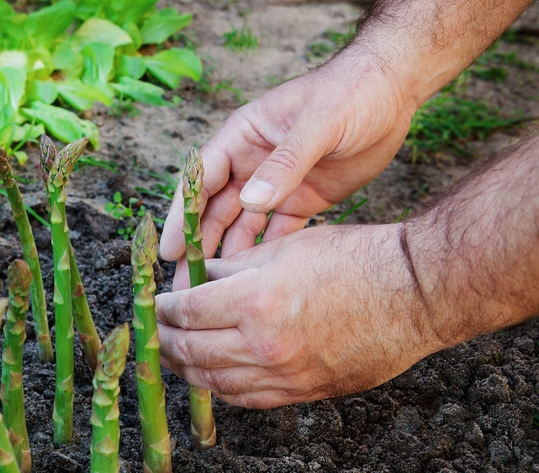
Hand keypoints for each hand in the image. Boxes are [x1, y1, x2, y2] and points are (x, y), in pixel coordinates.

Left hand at [155, 224, 440, 407]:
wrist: (416, 294)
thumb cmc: (356, 258)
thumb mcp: (286, 247)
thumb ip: (232, 267)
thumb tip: (197, 279)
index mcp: (254, 301)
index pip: (185, 312)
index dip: (161, 309)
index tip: (152, 304)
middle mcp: (263, 345)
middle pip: (190, 351)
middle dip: (164, 341)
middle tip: (153, 332)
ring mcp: (283, 375)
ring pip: (213, 381)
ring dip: (186, 369)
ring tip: (173, 356)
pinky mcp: (302, 393)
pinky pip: (246, 399)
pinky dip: (221, 388)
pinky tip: (211, 376)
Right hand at [161, 49, 414, 282]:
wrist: (393, 90)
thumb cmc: (350, 92)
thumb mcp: (318, 122)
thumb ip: (285, 163)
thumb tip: (249, 201)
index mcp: (242, 137)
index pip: (201, 180)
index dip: (182, 216)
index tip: (169, 250)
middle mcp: (251, 164)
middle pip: (214, 211)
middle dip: (198, 248)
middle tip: (184, 286)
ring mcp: (275, 185)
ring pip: (242, 227)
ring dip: (227, 257)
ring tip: (212, 292)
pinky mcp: (301, 200)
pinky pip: (277, 233)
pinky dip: (265, 255)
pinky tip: (253, 282)